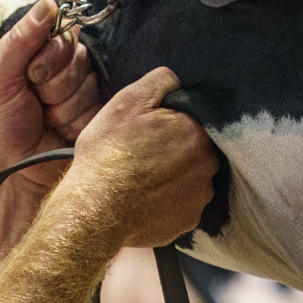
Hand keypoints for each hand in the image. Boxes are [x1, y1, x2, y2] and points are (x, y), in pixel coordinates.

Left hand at [0, 0, 100, 204]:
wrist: (11, 177)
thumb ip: (21, 39)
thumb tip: (47, 3)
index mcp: (33, 59)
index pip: (61, 33)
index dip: (50, 53)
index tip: (31, 75)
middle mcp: (58, 73)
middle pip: (78, 55)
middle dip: (55, 81)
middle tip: (36, 102)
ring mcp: (78, 96)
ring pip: (88, 81)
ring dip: (64, 104)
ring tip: (46, 122)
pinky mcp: (94, 118)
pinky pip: (98, 104)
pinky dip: (76, 119)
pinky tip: (62, 132)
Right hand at [63, 67, 217, 247]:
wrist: (95, 210)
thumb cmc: (109, 154)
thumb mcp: (126, 102)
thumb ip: (160, 81)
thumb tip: (175, 80)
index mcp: (196, 134)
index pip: (194, 122)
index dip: (171, 125)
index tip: (149, 132)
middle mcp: (207, 166)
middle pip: (197, 151)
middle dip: (176, 151)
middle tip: (144, 156)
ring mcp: (199, 198)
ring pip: (192, 179)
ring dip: (174, 177)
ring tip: (142, 180)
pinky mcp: (187, 222)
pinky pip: (183, 206)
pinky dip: (168, 202)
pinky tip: (146, 200)